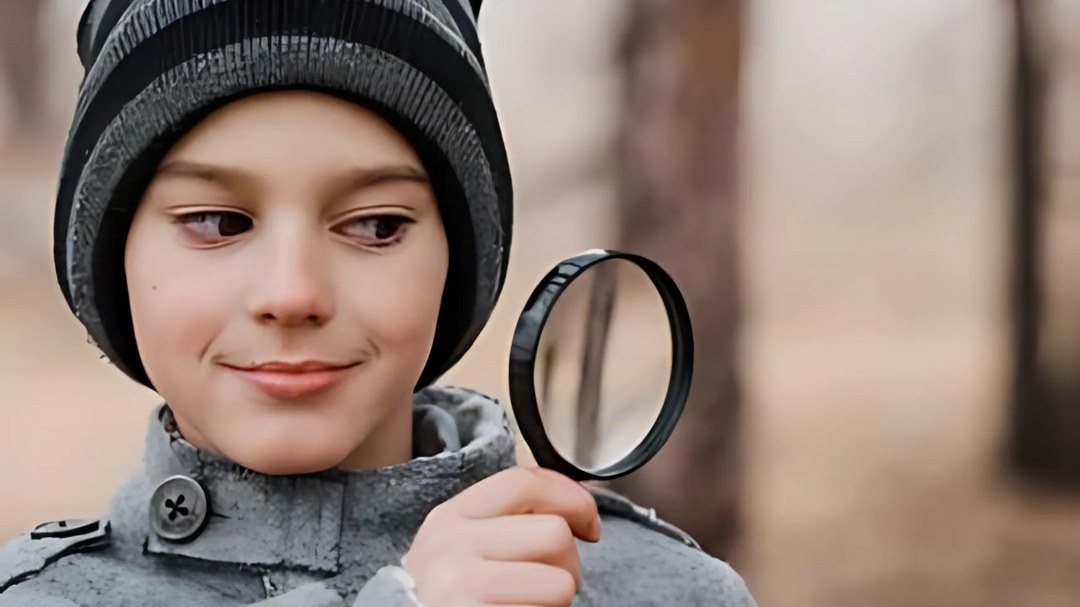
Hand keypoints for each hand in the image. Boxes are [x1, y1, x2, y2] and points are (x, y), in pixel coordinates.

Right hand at [402, 466, 600, 606]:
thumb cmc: (442, 595)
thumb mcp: (457, 545)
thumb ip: (502, 519)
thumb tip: (573, 508)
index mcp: (450, 517)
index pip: (523, 483)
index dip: (571, 497)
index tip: (588, 522)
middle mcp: (453, 546)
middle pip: (555, 534)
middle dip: (568, 563)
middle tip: (550, 582)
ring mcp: (464, 586)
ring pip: (561, 582)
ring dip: (558, 599)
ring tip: (529, 604)